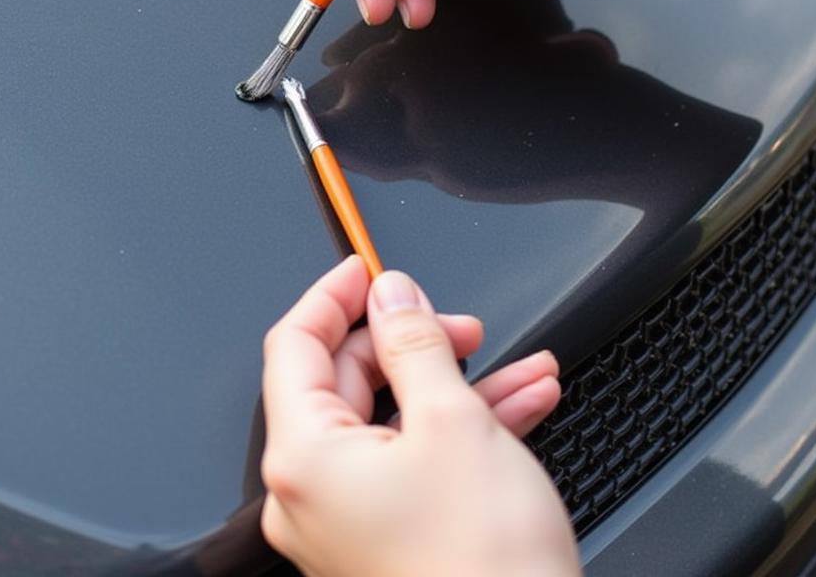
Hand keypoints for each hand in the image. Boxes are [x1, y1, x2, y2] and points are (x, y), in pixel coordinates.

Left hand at [260, 256, 579, 576]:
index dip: (335, 297)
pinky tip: (519, 404)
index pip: (296, 345)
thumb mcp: (453, 421)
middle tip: (460, 324)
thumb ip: (414, 342)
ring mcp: (349, 519)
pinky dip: (462, 429)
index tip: (369, 269)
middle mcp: (311, 493)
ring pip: (395, 419)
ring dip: (457, 385)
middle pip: (347, 380)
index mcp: (305, 457)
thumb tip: (392, 295)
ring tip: (517, 365)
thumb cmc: (483, 566)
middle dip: (413, 342)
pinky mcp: (388, 537)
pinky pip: (415, 460)